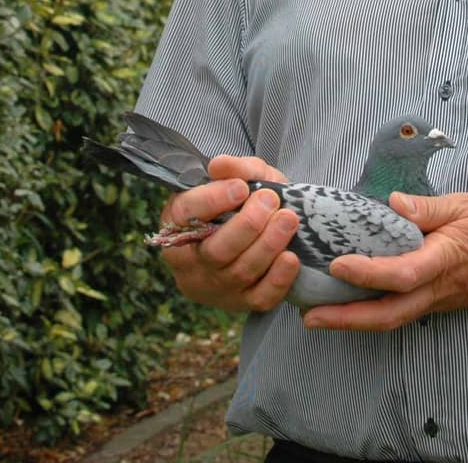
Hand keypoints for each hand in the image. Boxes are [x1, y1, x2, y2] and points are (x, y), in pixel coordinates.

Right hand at [159, 155, 299, 311]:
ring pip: (241, 271)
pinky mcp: (241, 302)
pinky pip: (260, 298)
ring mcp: (215, 286)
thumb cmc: (236, 204)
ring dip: (268, 245)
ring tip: (288, 219)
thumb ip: (232, 168)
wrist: (246, 234)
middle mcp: (190, 261)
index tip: (241, 187)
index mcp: (176, 224)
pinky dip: (278, 279)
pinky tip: (291, 257)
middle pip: (216, 250)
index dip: (213, 200)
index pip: (187, 213)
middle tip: (271, 200)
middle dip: (248, 225)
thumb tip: (220, 166)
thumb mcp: (235, 179)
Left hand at [302, 192, 467, 330]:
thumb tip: (390, 204)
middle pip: (389, 315)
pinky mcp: (443, 301)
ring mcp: (441, 300)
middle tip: (309, 318)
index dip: (368, 273)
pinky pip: (405, 311)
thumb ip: (428, 208)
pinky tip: (354, 304)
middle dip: (347, 320)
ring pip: (395, 318)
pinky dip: (375, 312)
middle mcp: (440, 289)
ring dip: (356, 321)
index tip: (336, 265)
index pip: (402, 274)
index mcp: (447, 260)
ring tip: (320, 316)